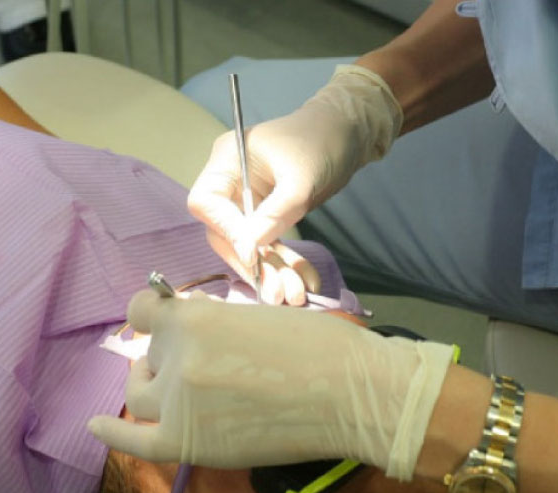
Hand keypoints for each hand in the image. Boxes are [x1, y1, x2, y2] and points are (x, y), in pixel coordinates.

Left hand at [88, 290, 452, 479]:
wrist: (351, 393)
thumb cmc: (319, 346)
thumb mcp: (255, 314)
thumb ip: (213, 325)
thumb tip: (191, 337)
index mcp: (193, 316)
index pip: (142, 310)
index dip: (153, 318)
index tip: (164, 326)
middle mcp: (175, 355)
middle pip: (147, 356)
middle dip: (165, 359)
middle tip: (202, 370)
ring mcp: (177, 400)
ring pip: (139, 395)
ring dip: (154, 390)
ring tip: (182, 395)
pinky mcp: (186, 441)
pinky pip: (134, 441)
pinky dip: (112, 434)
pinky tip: (95, 427)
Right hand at [187, 65, 401, 298]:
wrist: (350, 132)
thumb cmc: (322, 140)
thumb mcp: (301, 178)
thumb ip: (274, 212)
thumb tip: (250, 250)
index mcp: (227, 160)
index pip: (207, 202)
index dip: (226, 231)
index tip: (252, 255)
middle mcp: (230, 182)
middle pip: (224, 231)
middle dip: (251, 263)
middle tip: (276, 292)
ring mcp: (247, 200)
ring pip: (248, 244)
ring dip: (270, 271)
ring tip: (293, 295)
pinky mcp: (266, 214)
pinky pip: (268, 244)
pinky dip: (285, 263)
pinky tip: (304, 280)